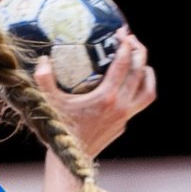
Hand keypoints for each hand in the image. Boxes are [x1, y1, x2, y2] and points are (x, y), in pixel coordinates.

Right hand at [33, 27, 156, 157]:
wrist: (71, 159)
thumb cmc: (60, 129)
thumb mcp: (50, 103)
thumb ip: (44, 80)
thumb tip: (43, 60)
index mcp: (107, 97)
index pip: (122, 64)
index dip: (124, 45)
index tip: (122, 32)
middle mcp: (121, 106)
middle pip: (139, 72)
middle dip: (138, 52)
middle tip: (131, 39)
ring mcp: (125, 116)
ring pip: (147, 89)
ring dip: (146, 72)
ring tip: (139, 61)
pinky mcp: (124, 124)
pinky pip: (139, 103)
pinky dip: (139, 89)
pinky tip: (130, 85)